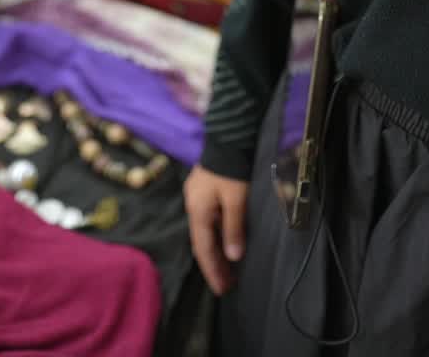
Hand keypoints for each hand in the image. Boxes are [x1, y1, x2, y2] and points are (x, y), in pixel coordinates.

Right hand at [184, 165, 247, 295]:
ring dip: (215, 251)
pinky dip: (216, 236)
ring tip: (228, 269)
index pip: (204, 249)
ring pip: (204, 232)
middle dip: (213, 264)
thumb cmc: (230, 170)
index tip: (221, 289)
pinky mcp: (202, 191)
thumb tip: (233, 257)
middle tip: (226, 285)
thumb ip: (233, 228)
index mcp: (197, 211)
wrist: (226, 138)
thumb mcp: (236, 200)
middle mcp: (192, 206)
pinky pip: (207, 222)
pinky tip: (224, 242)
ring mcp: (196, 198)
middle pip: (202, 242)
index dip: (213, 270)